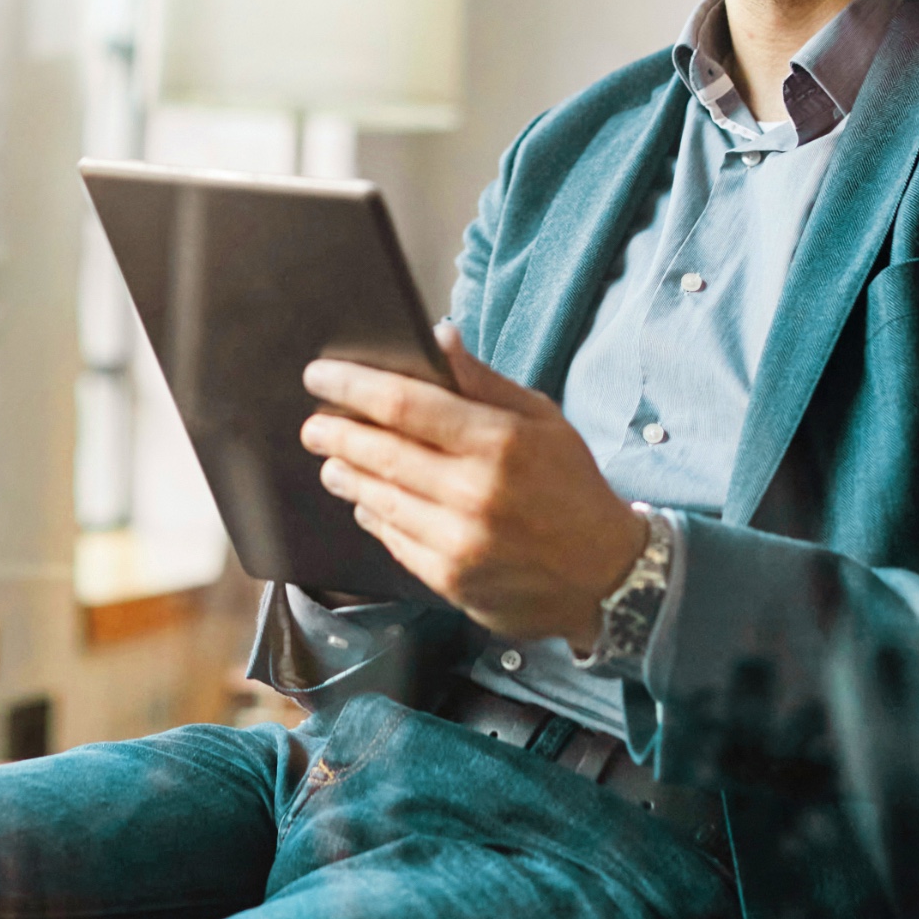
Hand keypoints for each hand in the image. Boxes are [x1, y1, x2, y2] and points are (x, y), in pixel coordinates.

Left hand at [300, 324, 648, 648]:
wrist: (605, 574)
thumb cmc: (572, 486)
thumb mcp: (542, 419)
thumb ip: (483, 381)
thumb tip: (437, 337)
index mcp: (499, 443)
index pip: (404, 405)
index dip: (353, 386)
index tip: (320, 375)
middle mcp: (474, 493)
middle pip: (379, 453)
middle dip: (335, 433)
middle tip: (313, 424)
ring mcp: (458, 542)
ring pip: (378, 499)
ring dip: (347, 474)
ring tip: (333, 459)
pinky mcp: (449, 580)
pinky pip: (392, 540)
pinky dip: (373, 515)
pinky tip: (366, 501)